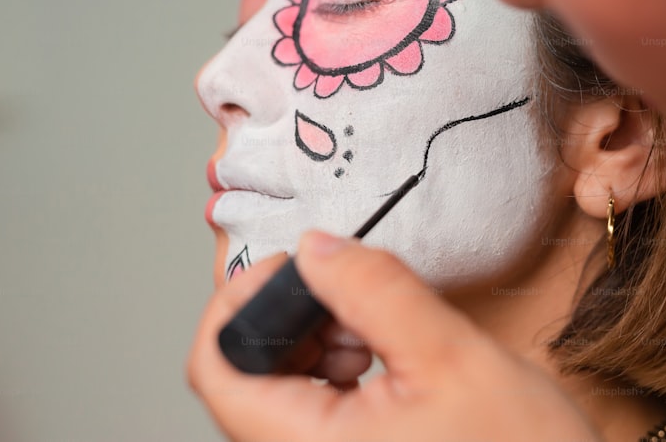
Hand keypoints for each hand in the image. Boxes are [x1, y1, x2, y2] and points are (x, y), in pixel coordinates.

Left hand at [187, 231, 598, 441]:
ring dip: (310, 346)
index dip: (236, 303)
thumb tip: (316, 247)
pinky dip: (329, 376)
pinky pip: (307, 417)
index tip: (285, 266)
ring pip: (275, 395)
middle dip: (285, 320)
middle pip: (242, 379)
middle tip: (342, 298)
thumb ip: (375, 291)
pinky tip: (375, 363)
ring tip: (369, 334)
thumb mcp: (450, 356)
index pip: (215, 370)